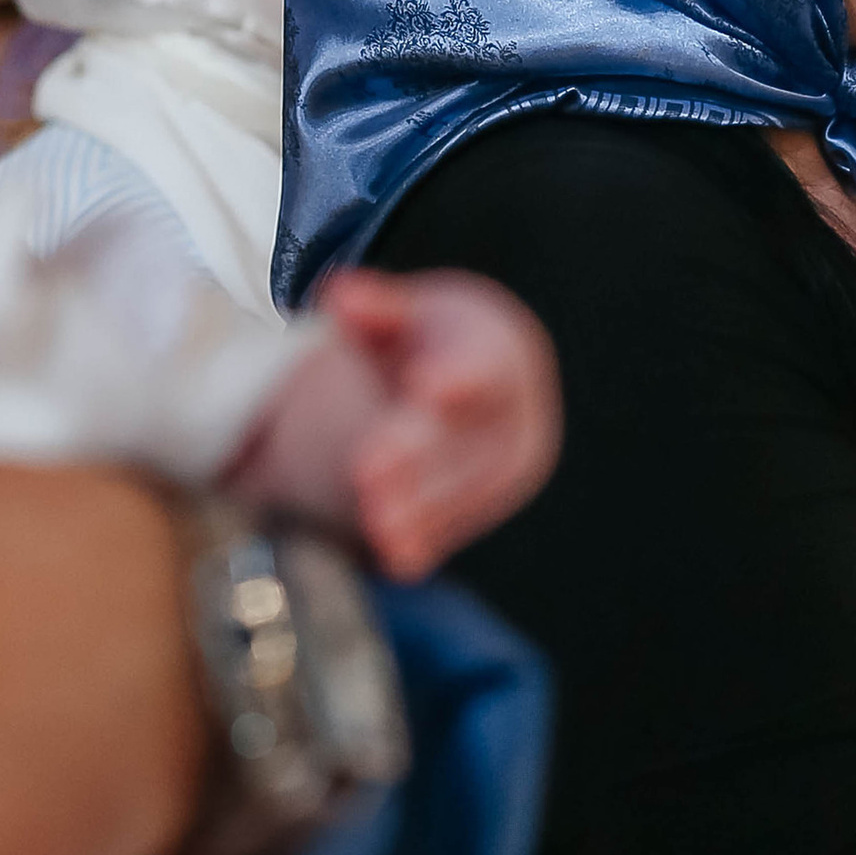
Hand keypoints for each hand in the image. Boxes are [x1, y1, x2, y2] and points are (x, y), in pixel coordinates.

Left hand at [319, 270, 560, 582]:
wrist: (498, 372)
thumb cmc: (447, 336)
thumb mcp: (418, 309)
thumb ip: (379, 306)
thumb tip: (338, 293)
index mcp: (501, 357)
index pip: (482, 368)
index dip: (456, 378)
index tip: (426, 388)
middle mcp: (518, 415)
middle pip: (467, 439)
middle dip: (418, 459)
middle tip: (368, 473)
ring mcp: (509, 464)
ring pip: (466, 491)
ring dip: (421, 510)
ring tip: (376, 526)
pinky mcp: (491, 500)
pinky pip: (461, 522)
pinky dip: (428, 539)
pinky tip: (399, 560)